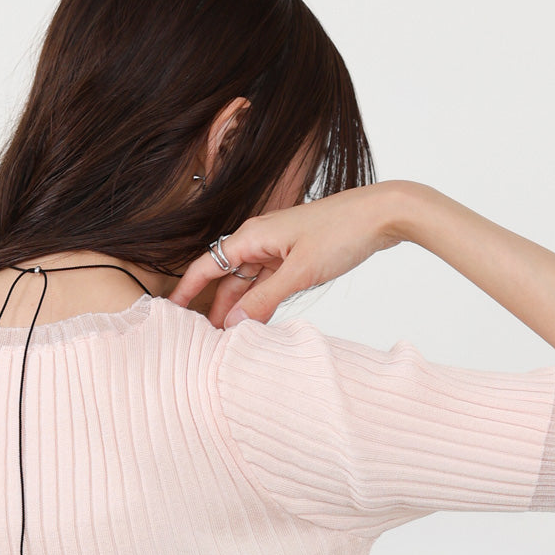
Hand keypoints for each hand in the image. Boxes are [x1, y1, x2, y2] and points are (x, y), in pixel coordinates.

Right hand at [166, 179, 412, 328]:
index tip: (171, 313)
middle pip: (226, 279)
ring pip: (248, 284)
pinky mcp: (296, 257)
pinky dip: (262, 303)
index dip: (187, 290)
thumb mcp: (300, 272)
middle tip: (205, 341)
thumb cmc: (342, 232)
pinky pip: (268, 283)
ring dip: (240, 309)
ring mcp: (278, 249)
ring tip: (230, 340)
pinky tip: (259, 323)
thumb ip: (265, 299)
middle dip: (215, 309)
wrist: (383, 213)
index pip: (206, 266)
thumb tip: (235, 324)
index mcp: (252, 236)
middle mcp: (259, 240)